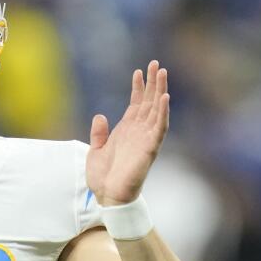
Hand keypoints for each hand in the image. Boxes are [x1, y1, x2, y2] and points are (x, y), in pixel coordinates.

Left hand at [87, 60, 169, 205]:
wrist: (108, 197)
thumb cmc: (103, 179)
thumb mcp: (95, 151)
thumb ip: (99, 133)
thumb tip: (100, 116)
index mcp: (126, 131)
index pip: (135, 104)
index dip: (138, 88)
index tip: (139, 71)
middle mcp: (138, 132)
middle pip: (149, 102)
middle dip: (152, 83)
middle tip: (155, 63)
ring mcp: (145, 139)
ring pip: (156, 110)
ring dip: (160, 91)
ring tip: (162, 72)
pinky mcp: (150, 148)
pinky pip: (159, 127)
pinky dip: (163, 112)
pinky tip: (165, 98)